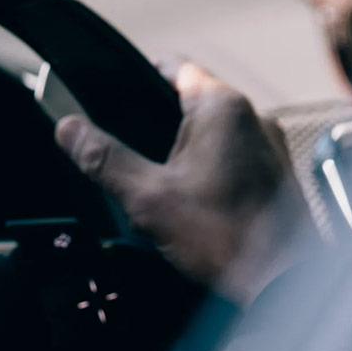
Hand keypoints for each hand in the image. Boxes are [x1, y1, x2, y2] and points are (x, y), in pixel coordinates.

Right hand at [55, 61, 307, 306]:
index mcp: (222, 106)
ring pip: (212, 136)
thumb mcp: (148, 198)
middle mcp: (253, 117)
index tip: (114, 95)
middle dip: (156, 129)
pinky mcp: (276, 175)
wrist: (283, 284)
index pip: (173, 66)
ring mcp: (270, 146)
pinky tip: (193, 208)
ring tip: (160, 192)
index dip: (138, 78)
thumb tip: (68, 128)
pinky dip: (208, 174)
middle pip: (190, 104)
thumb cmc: (224, 237)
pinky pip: (232, 160)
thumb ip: (103, 158)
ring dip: (183, 156)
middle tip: (131, 162)